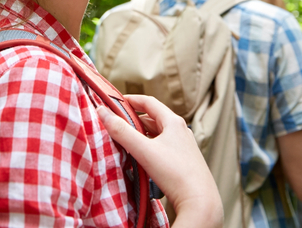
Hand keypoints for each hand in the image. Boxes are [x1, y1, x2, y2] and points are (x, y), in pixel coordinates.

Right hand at [97, 94, 222, 227]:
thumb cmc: (175, 173)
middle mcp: (181, 131)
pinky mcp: (185, 161)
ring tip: (127, 139)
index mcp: (174, 122)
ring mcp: (184, 147)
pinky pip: (164, 147)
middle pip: (154, 118)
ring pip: (159, 134)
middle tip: (117, 122)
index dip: (131, 100)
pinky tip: (143, 157)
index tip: (116, 101)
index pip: (149, 102)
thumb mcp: (144, 150)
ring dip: (143, 134)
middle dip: (135, 118)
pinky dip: (151, 146)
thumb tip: (102, 112)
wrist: (199, 201)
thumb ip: (122, 131)